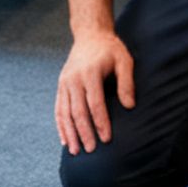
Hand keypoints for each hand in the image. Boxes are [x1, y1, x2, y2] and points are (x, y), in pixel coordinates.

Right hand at [56, 31, 134, 154]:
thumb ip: (127, 83)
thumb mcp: (124, 61)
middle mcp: (73, 79)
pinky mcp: (60, 86)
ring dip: (69, 133)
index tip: (106, 139)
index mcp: (89, 73)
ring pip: (64, 113)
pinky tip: (65, 140)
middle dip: (83, 132)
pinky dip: (60, 125)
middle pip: (77, 111)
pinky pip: (58, 109)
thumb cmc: (110, 50)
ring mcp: (64, 83)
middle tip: (90, 150)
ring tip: (75, 151)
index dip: (100, 122)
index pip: (94, 103)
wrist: (89, 35)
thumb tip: (129, 106)